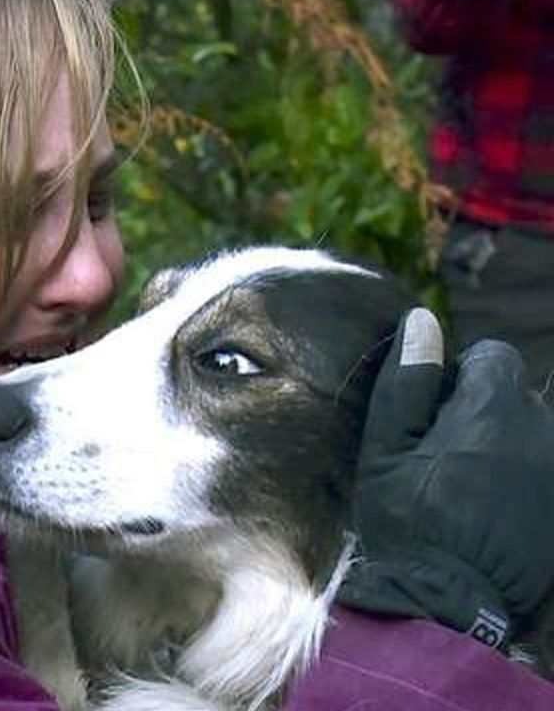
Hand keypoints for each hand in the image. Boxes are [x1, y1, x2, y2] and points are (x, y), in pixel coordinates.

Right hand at [337, 308, 553, 648]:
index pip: (496, 356)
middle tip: (447, 454)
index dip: (462, 377)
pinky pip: (543, 472)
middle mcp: (541, 431)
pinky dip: (524, 479)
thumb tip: (422, 320)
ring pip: (536, 435)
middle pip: (520, 396)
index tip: (436, 413)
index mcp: (492, 409)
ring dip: (509, 446)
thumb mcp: (385, 448)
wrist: (449, 602)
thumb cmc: (406, 520)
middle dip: (488, 412)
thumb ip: (408, 381)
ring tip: (473, 485)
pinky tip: (495, 508)